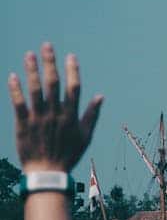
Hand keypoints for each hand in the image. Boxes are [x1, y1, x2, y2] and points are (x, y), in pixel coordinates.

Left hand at [9, 44, 102, 171]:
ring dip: (32, 71)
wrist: (47, 173)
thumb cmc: (68, 154)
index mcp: (71, 115)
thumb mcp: (85, 136)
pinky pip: (19, 104)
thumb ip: (92, 114)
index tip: (70, 56)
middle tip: (46, 46)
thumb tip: (100, 96)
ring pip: (36, 90)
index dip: (72, 70)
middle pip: (53, 83)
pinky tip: (13, 77)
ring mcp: (39, 119)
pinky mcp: (24, 125)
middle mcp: (55, 114)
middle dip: (50, 63)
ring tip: (29, 55)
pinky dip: (16, 90)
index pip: (73, 88)